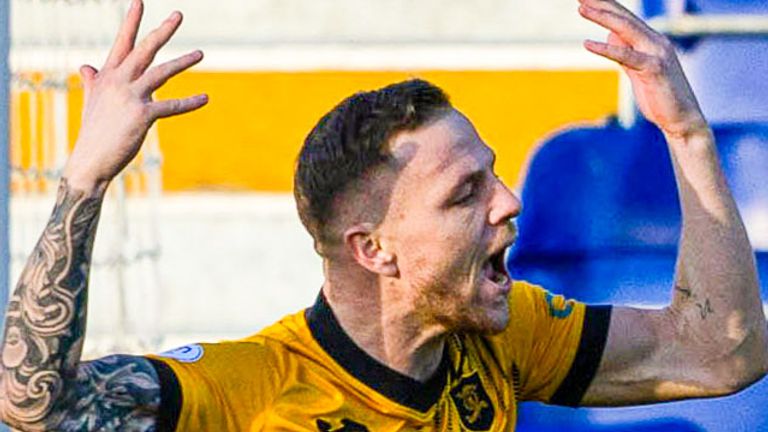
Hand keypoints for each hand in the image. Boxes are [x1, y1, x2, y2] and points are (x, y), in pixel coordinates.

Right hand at [63, 0, 206, 189]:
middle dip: (161, 31)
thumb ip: (94, 82)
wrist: (90, 161)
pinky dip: (189, 102)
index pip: (122, 43)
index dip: (131, 21)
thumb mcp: (93, 102)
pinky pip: (171, 106)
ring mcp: (130, 97)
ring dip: (183, 62)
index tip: (139, 1)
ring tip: (201, 53)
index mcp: (107, 76)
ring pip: (161, 73)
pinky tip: (205, 98)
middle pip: (144, 50)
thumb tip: (86, 66)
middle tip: (178, 14)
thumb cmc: (94, 132)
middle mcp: (118, 82)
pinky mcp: (142, 116)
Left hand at [578, 0, 707, 138]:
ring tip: (581, 8)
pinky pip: (626, 56)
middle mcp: (655, 41)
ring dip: (602, 17)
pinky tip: (587, 43)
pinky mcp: (653, 69)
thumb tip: (610, 36)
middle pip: (624, 17)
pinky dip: (606, 49)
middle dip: (602, 3)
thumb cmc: (660, 96)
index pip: (625, 18)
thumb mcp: (637, 72)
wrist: (682, 119)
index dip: (606, 6)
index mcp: (651, 41)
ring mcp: (656, 53)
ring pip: (626, 29)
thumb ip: (625, 53)